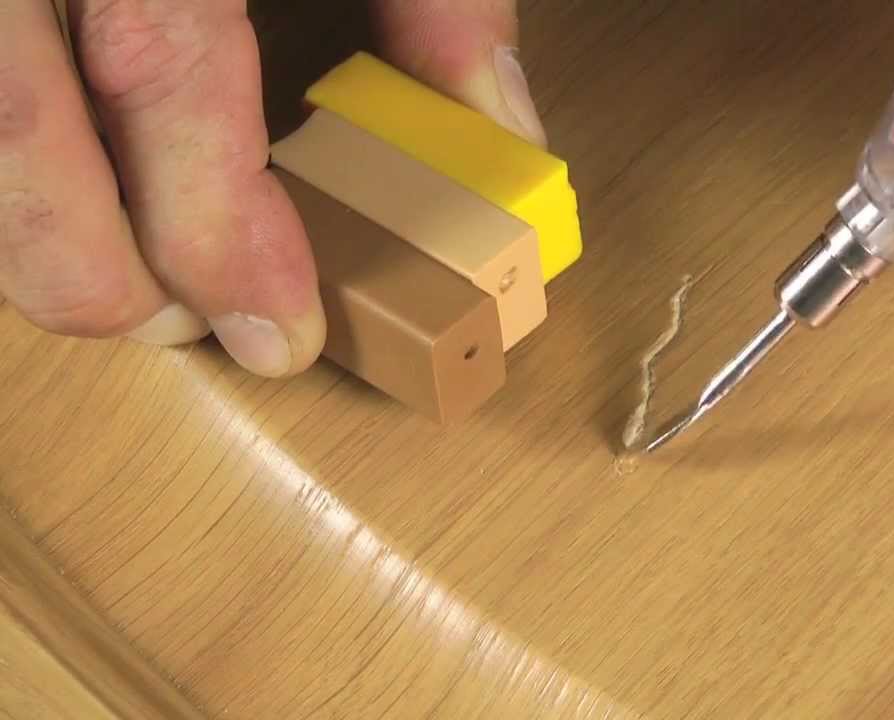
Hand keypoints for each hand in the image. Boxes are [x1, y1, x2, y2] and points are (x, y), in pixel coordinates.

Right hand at [0, 0, 542, 376]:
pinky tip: (62, 170)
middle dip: (87, 267)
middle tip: (176, 324)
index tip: (276, 331)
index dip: (214, 229)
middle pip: (8, 128)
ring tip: (121, 271)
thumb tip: (496, 124)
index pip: (164, 68)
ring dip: (25, 222)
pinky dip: (4, 159)